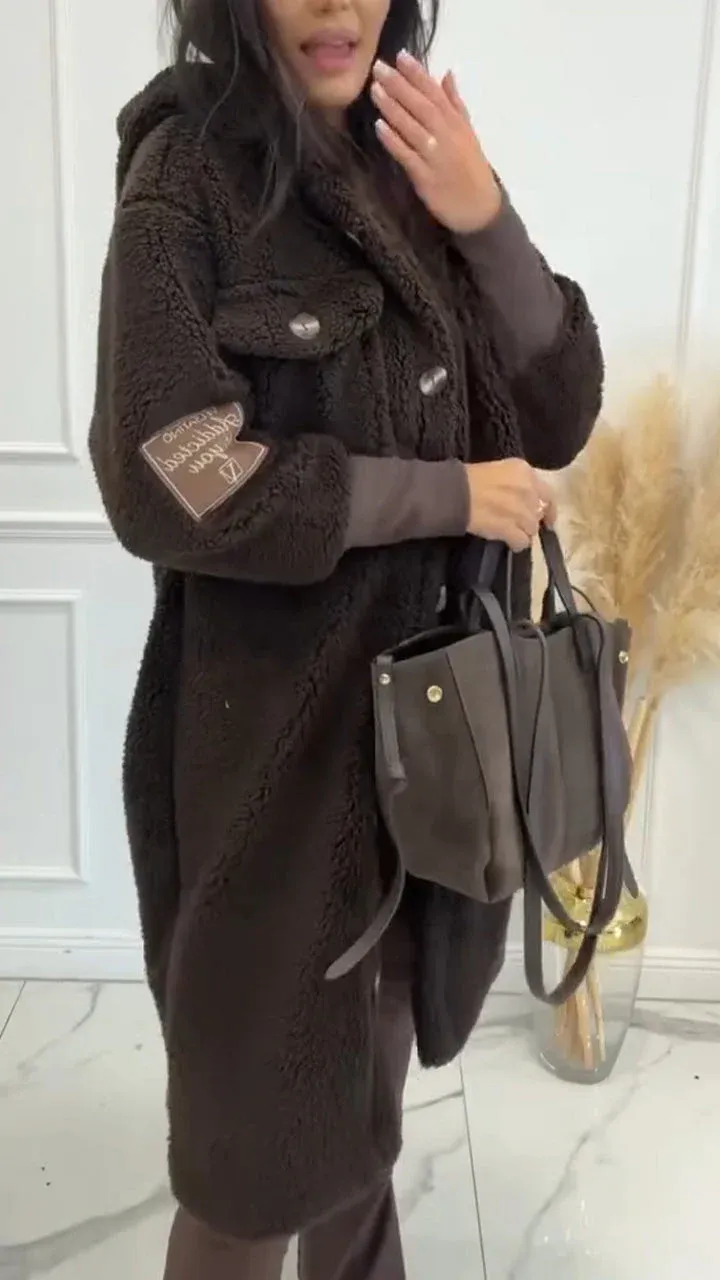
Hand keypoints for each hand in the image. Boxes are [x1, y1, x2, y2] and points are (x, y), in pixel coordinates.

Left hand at [371, 51, 500, 234]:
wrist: (479, 208)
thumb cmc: (470, 168)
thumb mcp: (467, 132)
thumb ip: (455, 104)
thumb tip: (446, 74)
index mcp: (457, 123)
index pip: (436, 93)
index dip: (418, 74)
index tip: (401, 56)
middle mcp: (447, 136)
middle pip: (422, 106)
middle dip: (400, 86)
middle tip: (379, 68)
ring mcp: (436, 157)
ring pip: (413, 128)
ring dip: (393, 108)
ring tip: (375, 90)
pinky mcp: (426, 178)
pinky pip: (407, 156)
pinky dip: (394, 141)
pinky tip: (379, 127)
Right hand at [464, 459, 556, 551]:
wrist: (455, 494)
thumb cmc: (469, 479)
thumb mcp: (499, 470)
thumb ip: (517, 482)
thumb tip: (523, 499)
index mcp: (525, 472)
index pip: (548, 494)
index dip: (549, 510)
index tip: (547, 520)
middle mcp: (529, 490)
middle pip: (539, 513)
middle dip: (530, 520)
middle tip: (517, 524)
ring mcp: (522, 511)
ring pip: (532, 529)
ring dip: (522, 532)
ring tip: (510, 533)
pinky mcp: (511, 529)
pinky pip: (522, 542)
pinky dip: (516, 544)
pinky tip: (509, 543)